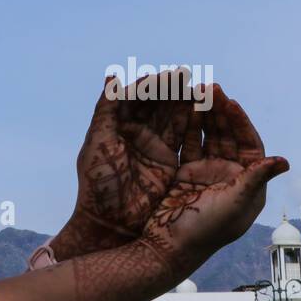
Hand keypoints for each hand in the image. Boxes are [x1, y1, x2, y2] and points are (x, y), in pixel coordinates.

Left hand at [51, 70, 194, 260]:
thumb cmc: (98, 186)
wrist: (110, 225)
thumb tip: (113, 77)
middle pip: (156, 104)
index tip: (168, 75)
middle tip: (188, 76)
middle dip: (171, 89)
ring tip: (198, 87)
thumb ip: (106, 110)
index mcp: (115, 126)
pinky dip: (191, 123)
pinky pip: (181, 138)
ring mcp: (152, 147)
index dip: (152, 85)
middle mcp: (135, 134)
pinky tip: (201, 110)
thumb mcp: (98, 144)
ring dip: (183, 102)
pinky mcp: (168, 163)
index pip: (136, 97)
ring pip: (171, 118)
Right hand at [138, 83, 288, 278]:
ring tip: (197, 92)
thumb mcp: (235, 204)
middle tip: (211, 89)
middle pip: (229, 135)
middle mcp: (231, 176)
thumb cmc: (206, 231)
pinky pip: (189, 142)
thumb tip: (284, 162)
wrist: (168, 247)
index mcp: (248, 183)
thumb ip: (256, 179)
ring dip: (205, 114)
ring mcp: (208, 173)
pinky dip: (187, 125)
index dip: (241, 122)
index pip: (250, 144)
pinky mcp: (186, 172)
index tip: (231, 103)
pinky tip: (182, 107)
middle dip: (221, 112)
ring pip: (209, 135)